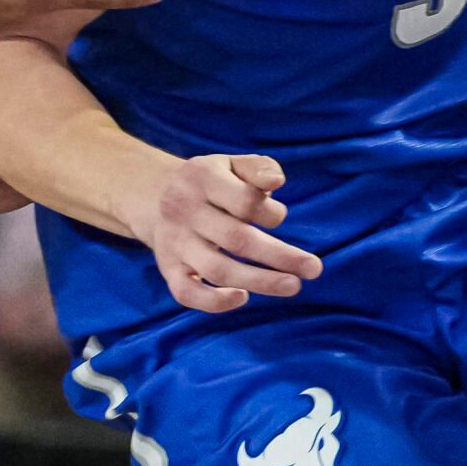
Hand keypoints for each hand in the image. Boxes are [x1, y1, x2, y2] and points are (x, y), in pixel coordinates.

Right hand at [120, 153, 322, 313]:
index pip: (244, 200)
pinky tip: (242, 298)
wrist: (152, 195)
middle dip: (280, 256)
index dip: (270, 212)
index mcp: (202, 178)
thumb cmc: (209, 181)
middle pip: (237, 239)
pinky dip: (214, 301)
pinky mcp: (168, 268)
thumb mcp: (231, 164)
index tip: (278, 216)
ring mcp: (174, 242)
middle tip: (314, 269)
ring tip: (293, 286)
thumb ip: (259, 168)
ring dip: (259, 281)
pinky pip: (186, 292)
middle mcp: (184, 210)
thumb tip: (277, 182)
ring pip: (217, 269)